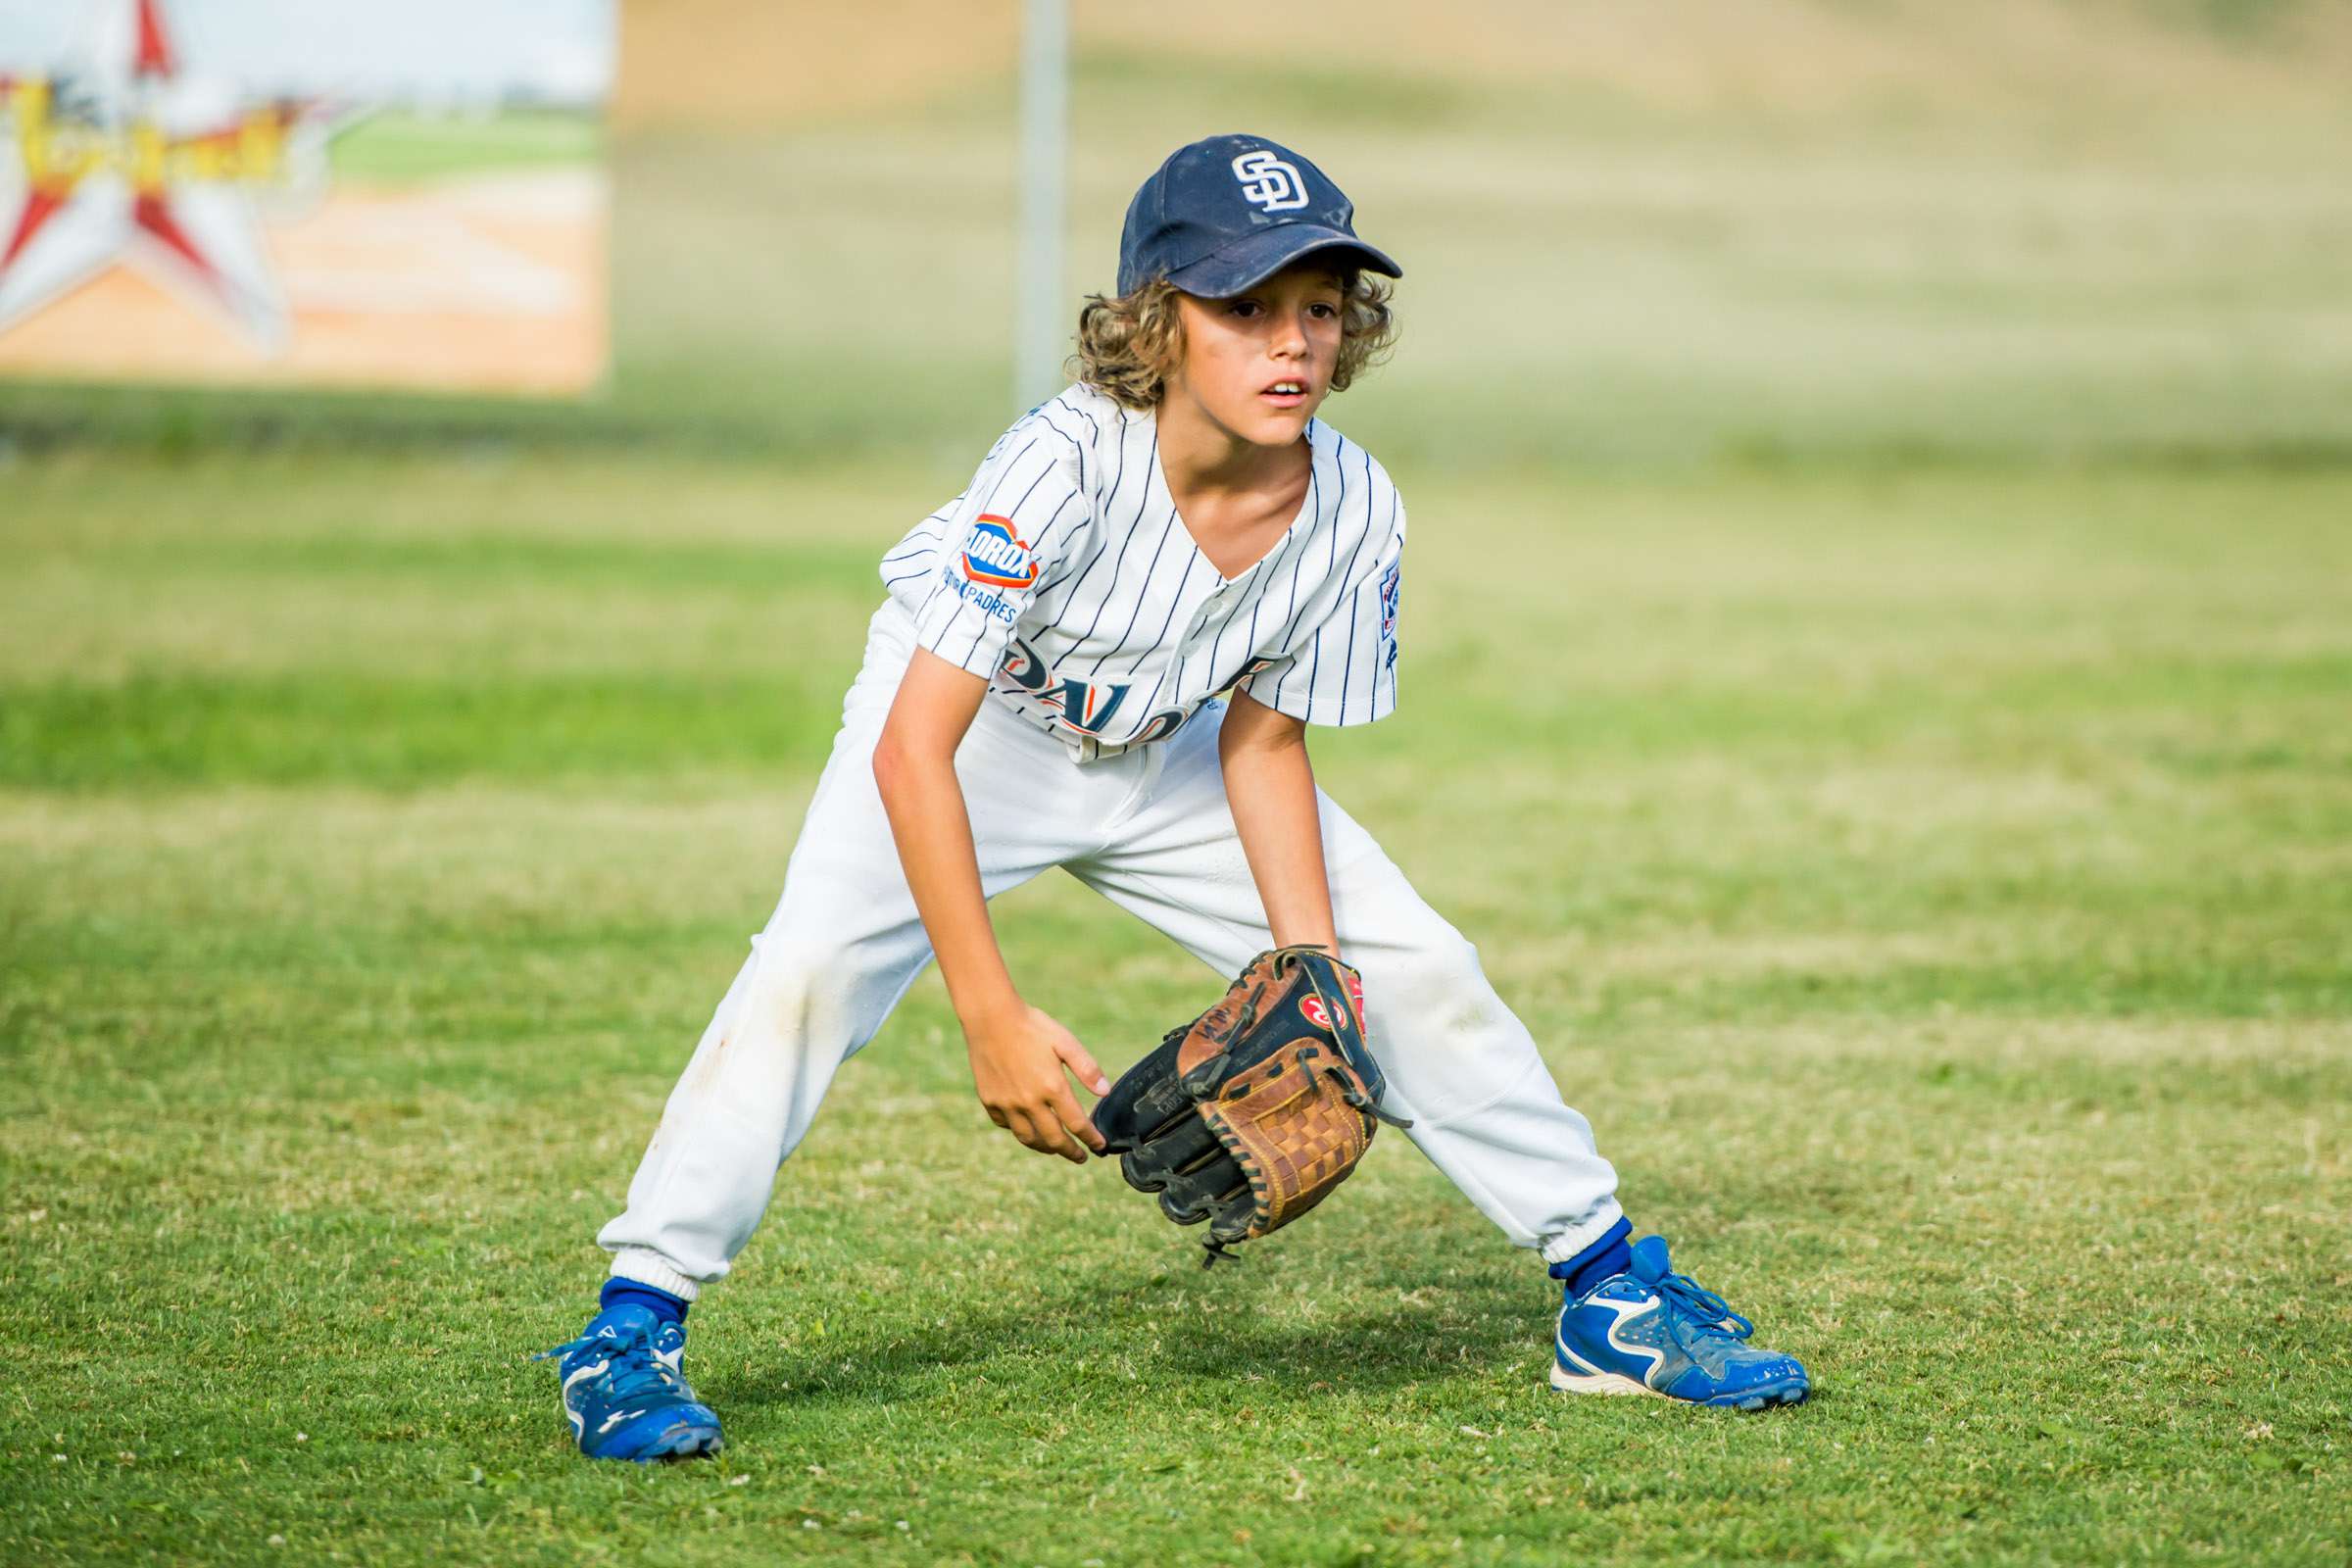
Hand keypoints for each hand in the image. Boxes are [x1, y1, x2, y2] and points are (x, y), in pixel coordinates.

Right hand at [962, 999, 1110, 1163]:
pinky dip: (1019, 1130)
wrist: (990, 1018)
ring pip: (1028, 1138)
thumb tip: (1105, 1092)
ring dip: (1045, 1147)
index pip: (1077, 1124)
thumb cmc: (1031, 1026)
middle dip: (1070, 1152)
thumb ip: (1087, 1068)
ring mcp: (1007, 1103)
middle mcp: (1029, 1102)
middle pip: (1054, 1139)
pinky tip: (1027, 1127)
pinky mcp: (990, 1101)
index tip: (1100, 1147)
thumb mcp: (1065, 1041)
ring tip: (1055, 1148)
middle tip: (1080, 1157)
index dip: (1091, 1139)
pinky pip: (1006, 1125)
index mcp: (1052, 1087)